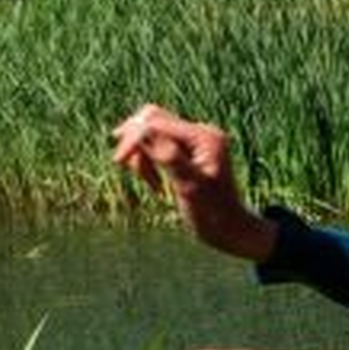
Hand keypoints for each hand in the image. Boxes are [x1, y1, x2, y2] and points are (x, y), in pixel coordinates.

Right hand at [110, 104, 278, 260]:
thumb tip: (144, 132)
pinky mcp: (186, 151)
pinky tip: (154, 183)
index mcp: (205, 137)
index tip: (119, 162)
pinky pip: (155, 144)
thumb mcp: (191, 187)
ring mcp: (194, 141)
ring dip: (140, 154)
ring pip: (150, 131)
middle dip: (135, 142)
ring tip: (152, 184)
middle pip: (151, 119)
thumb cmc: (213, 213)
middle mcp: (201, 132)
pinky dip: (146, 160)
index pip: (156, 122)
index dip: (133, 138)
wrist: (229, 229)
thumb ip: (169, 157)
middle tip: (126, 168)